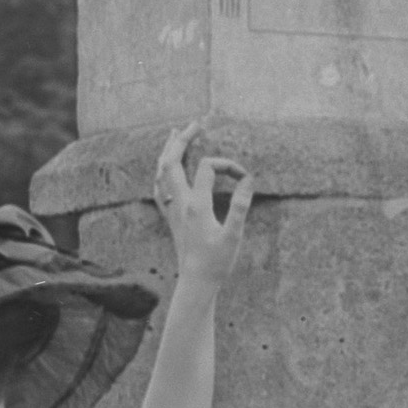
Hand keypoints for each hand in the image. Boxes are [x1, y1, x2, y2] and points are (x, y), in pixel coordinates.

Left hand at [153, 123, 255, 289]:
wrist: (196, 283)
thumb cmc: (216, 263)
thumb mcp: (234, 236)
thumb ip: (240, 206)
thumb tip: (248, 179)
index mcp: (196, 204)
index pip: (208, 168)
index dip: (228, 165)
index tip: (244, 177)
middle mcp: (179, 203)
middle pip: (172, 161)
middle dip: (182, 139)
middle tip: (195, 124)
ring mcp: (172, 210)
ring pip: (162, 173)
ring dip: (168, 151)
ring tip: (174, 133)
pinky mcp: (170, 218)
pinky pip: (159, 188)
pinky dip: (161, 172)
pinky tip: (164, 170)